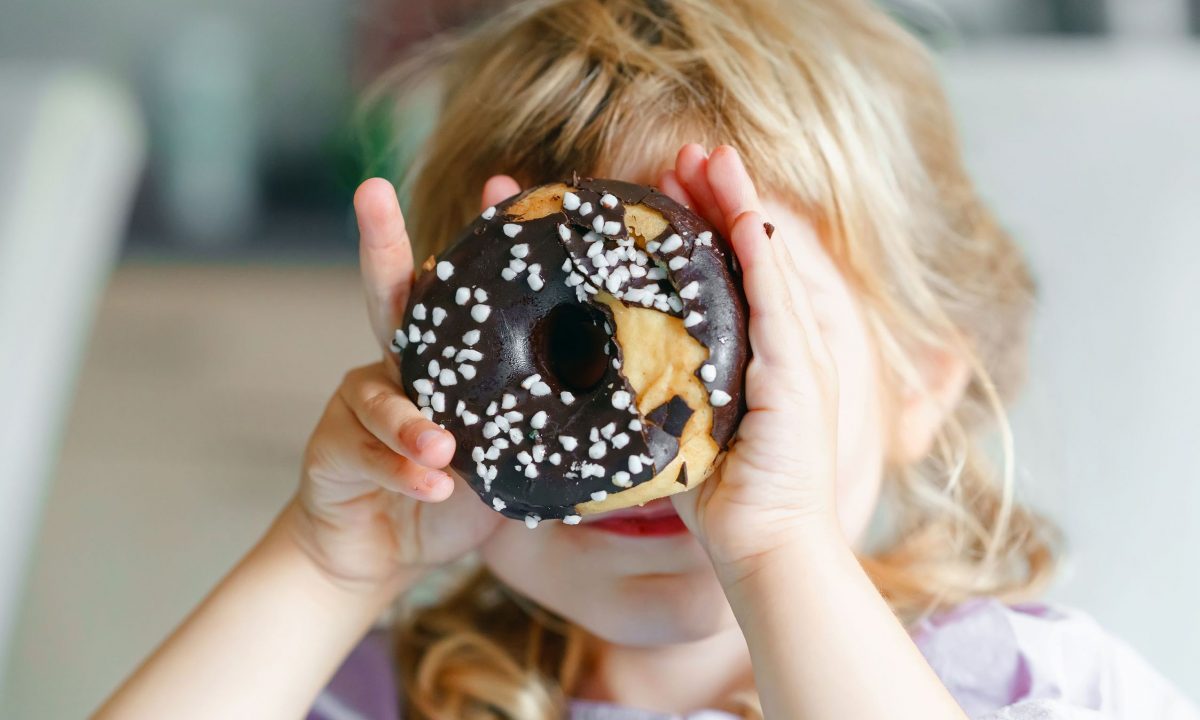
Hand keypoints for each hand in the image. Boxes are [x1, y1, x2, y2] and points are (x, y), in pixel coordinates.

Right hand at [289, 175, 521, 590]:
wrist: (379, 552)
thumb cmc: (450, 496)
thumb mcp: (507, 461)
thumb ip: (539, 432)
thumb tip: (626, 409)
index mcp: (442, 362)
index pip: (461, 294)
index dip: (479, 238)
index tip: (501, 182)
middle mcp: (395, 368)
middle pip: (386, 296)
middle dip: (381, 241)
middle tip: (373, 191)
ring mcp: (356, 405)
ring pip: (379, 394)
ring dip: (412, 420)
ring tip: (443, 448)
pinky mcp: (330, 450)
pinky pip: (368, 454)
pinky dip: (402, 471)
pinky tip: (433, 486)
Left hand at [658, 145, 843, 581]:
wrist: (767, 549)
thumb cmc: (724, 499)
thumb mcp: (686, 426)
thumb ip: (665, 387)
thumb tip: (609, 364)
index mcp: (763, 354)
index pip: (736, 270)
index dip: (709, 222)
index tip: (672, 185)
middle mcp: (788, 346)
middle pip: (753, 251)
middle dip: (720, 196)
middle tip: (685, 152)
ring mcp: (799, 358)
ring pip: (766, 261)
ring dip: (737, 204)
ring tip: (706, 157)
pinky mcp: (798, 377)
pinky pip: (776, 301)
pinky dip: (757, 253)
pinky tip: (738, 212)